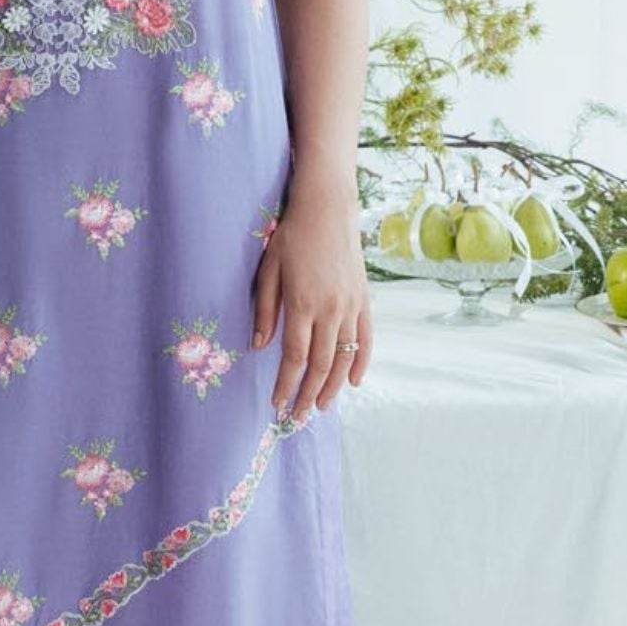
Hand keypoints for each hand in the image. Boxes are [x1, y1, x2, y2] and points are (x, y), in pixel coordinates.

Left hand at [251, 189, 372, 417]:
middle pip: (321, 365)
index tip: (276, 402)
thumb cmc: (292, 236)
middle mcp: (330, 309)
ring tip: (320, 406)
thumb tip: (260, 346)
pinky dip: (362, 363)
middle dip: (307, 394)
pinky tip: (355, 382)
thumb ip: (265, 309)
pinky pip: (367, 339)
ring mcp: (351, 306)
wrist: (328, 209)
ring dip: (333, 387)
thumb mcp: (269, 269)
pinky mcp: (364, 300)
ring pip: (345, 358)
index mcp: (302, 303)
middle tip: (296, 416)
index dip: (286, 383)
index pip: (295, 357)